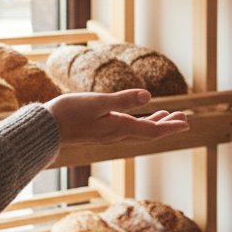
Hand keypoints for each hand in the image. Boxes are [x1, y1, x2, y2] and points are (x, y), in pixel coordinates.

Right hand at [45, 89, 188, 145]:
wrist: (45, 129)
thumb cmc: (69, 113)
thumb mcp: (98, 102)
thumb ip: (123, 100)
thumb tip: (149, 96)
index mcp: (119, 129)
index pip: (151, 131)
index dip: (170, 127)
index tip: (186, 123)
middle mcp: (116, 135)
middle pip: (148, 133)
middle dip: (167, 125)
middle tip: (185, 118)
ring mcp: (108, 134)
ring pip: (138, 131)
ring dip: (155, 123)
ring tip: (169, 115)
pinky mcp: (100, 131)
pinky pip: (128, 129)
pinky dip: (140, 122)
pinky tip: (139, 116)